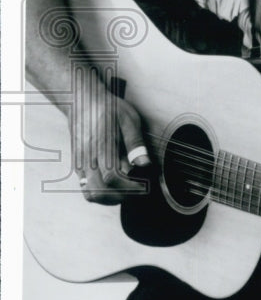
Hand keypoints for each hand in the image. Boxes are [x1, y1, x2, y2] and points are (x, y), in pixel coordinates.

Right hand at [71, 85, 150, 203]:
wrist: (82, 100)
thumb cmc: (107, 108)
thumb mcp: (128, 119)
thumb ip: (135, 144)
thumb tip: (144, 164)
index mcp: (101, 146)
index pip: (112, 178)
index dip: (129, 188)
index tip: (143, 187)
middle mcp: (87, 157)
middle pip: (98, 192)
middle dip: (120, 197)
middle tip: (135, 191)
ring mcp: (80, 163)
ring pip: (89, 194)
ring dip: (108, 198)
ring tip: (125, 191)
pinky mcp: (77, 165)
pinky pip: (85, 187)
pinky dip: (100, 192)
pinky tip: (114, 184)